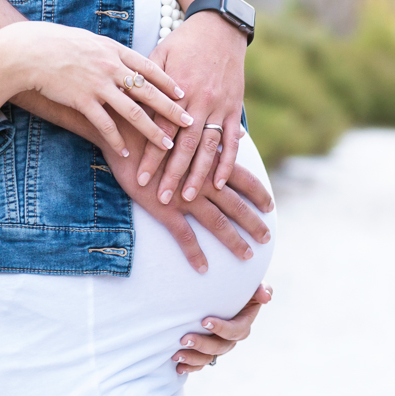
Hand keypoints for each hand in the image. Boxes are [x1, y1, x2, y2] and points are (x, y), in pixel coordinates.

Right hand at [0, 21, 193, 154]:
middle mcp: (110, 67)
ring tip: (167, 145)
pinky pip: (104, 124)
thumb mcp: (91, 41)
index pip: (150, 67)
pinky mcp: (82, 100)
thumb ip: (112, 53)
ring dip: (151, 131)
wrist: (28, 51)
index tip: (185, 94)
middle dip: (171, 110)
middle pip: (148, 92)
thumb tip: (128, 60)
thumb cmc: (58, 44)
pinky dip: (116, 139)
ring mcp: (97, 84)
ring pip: (132, 111)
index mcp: (114, 51)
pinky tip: (126, 152)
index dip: (169, 82)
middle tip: (189, 123)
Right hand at [105, 120, 272, 271]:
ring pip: (218, 223)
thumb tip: (232, 132)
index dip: (259, 193)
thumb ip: (207, 138)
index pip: (244, 179)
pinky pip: (184, 236)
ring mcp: (185, 196)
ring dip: (234, 241)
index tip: (270, 205)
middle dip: (254, 223)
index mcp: (210, 162)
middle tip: (267, 238)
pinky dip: (195, 254)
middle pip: (237, 206)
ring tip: (247, 256)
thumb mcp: (185, 130)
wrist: (124, 131)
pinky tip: (203, 269)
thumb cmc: (153, 127)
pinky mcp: (165, 208)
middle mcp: (204, 180)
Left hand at [135, 13, 246, 203]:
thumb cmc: (184, 42)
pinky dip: (228, 162)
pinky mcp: (234, 108)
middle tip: (163, 197)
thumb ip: (147, 84)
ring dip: (199, 174)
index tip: (140, 178)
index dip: (151, 156)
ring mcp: (220, 106)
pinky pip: (232, 140)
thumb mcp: (159, 56)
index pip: (162, 130)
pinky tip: (220, 181)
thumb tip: (129, 108)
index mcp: (178, 90)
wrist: (220, 27)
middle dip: (173, 173)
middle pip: (185, 145)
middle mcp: (200, 101)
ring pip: (209, 147)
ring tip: (187, 195)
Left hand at [172, 282, 272, 373]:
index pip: (235, 330)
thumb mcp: (251, 286)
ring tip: (177, 354)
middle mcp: (231, 339)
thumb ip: (261, 289)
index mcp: (242, 324)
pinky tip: (178, 367)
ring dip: (193, 358)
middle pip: (220, 347)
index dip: (222, 328)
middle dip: (202, 344)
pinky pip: (200, 364)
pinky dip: (190, 367)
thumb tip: (266, 298)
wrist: (221, 295)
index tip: (204, 321)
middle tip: (185, 338)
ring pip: (209, 358)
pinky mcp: (206, 352)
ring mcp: (218, 347)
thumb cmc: (237, 288)